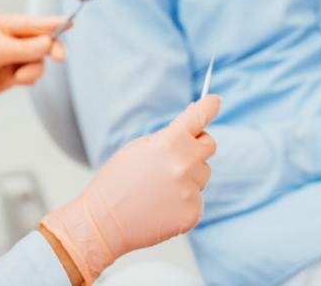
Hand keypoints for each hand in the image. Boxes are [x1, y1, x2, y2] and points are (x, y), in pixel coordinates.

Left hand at [0, 14, 66, 104]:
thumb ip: (22, 48)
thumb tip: (47, 44)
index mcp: (4, 24)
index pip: (34, 22)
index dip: (53, 23)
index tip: (70, 23)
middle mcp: (11, 39)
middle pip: (42, 41)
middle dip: (51, 49)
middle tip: (60, 57)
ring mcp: (13, 57)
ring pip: (39, 60)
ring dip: (33, 69)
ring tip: (17, 76)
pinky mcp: (12, 75)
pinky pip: (32, 74)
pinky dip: (28, 78)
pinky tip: (15, 81)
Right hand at [41, 95, 220, 284]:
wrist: (106, 220)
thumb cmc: (117, 180)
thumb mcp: (139, 148)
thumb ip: (168, 139)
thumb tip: (190, 134)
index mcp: (169, 142)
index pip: (198, 117)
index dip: (209, 105)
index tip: (215, 100)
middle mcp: (184, 164)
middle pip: (209, 145)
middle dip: (197, 145)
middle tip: (178, 154)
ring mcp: (190, 190)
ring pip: (204, 174)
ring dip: (190, 175)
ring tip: (162, 185)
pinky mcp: (193, 212)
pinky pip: (198, 198)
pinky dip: (185, 199)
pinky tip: (163, 204)